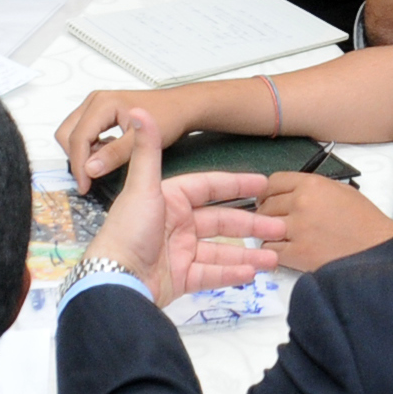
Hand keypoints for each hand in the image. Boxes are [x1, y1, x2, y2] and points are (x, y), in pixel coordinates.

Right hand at [56, 85, 194, 184]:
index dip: (78, 164)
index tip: (84, 185)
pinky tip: (107, 155)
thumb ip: (114, 155)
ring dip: (82, 152)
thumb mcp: (141, 141)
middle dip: (76, 157)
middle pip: (67, 133)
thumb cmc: (168, 117)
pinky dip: (89, 147)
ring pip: (72, 132)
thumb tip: (90, 168)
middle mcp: (96, 101)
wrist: (180, 107)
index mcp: (103, 104)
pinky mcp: (99, 112)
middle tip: (90, 178)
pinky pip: (83, 131)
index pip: (78, 137)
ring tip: (103, 165)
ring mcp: (96, 105)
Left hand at [78, 112, 280, 306]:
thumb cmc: (125, 233)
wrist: (115, 281)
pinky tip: (251, 272)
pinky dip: (231, 273)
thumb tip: (139, 111)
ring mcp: (178, 253)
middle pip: (220, 221)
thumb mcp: (142, 187)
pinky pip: (212, 274)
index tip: (261, 183)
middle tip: (277, 225)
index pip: (208, 188)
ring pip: (220, 250)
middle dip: (250, 224)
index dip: (235, 184)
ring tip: (273, 255)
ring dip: (247, 253)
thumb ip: (147, 150)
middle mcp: (174, 225)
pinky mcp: (179, 278)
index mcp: (168, 200)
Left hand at [257, 171, 392, 272]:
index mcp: (312, 184)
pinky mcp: (298, 253)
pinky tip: (286, 250)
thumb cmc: (365, 221)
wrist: (378, 249)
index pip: (272, 181)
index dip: (267, 191)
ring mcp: (298, 229)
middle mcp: (301, 203)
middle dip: (267, 214)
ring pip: (263, 228)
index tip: (267, 199)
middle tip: (274, 221)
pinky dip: (274, 250)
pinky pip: (271, 249)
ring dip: (268, 233)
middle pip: (265, 205)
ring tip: (280, 237)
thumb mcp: (341, 190)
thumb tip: (289, 192)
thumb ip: (313, 188)